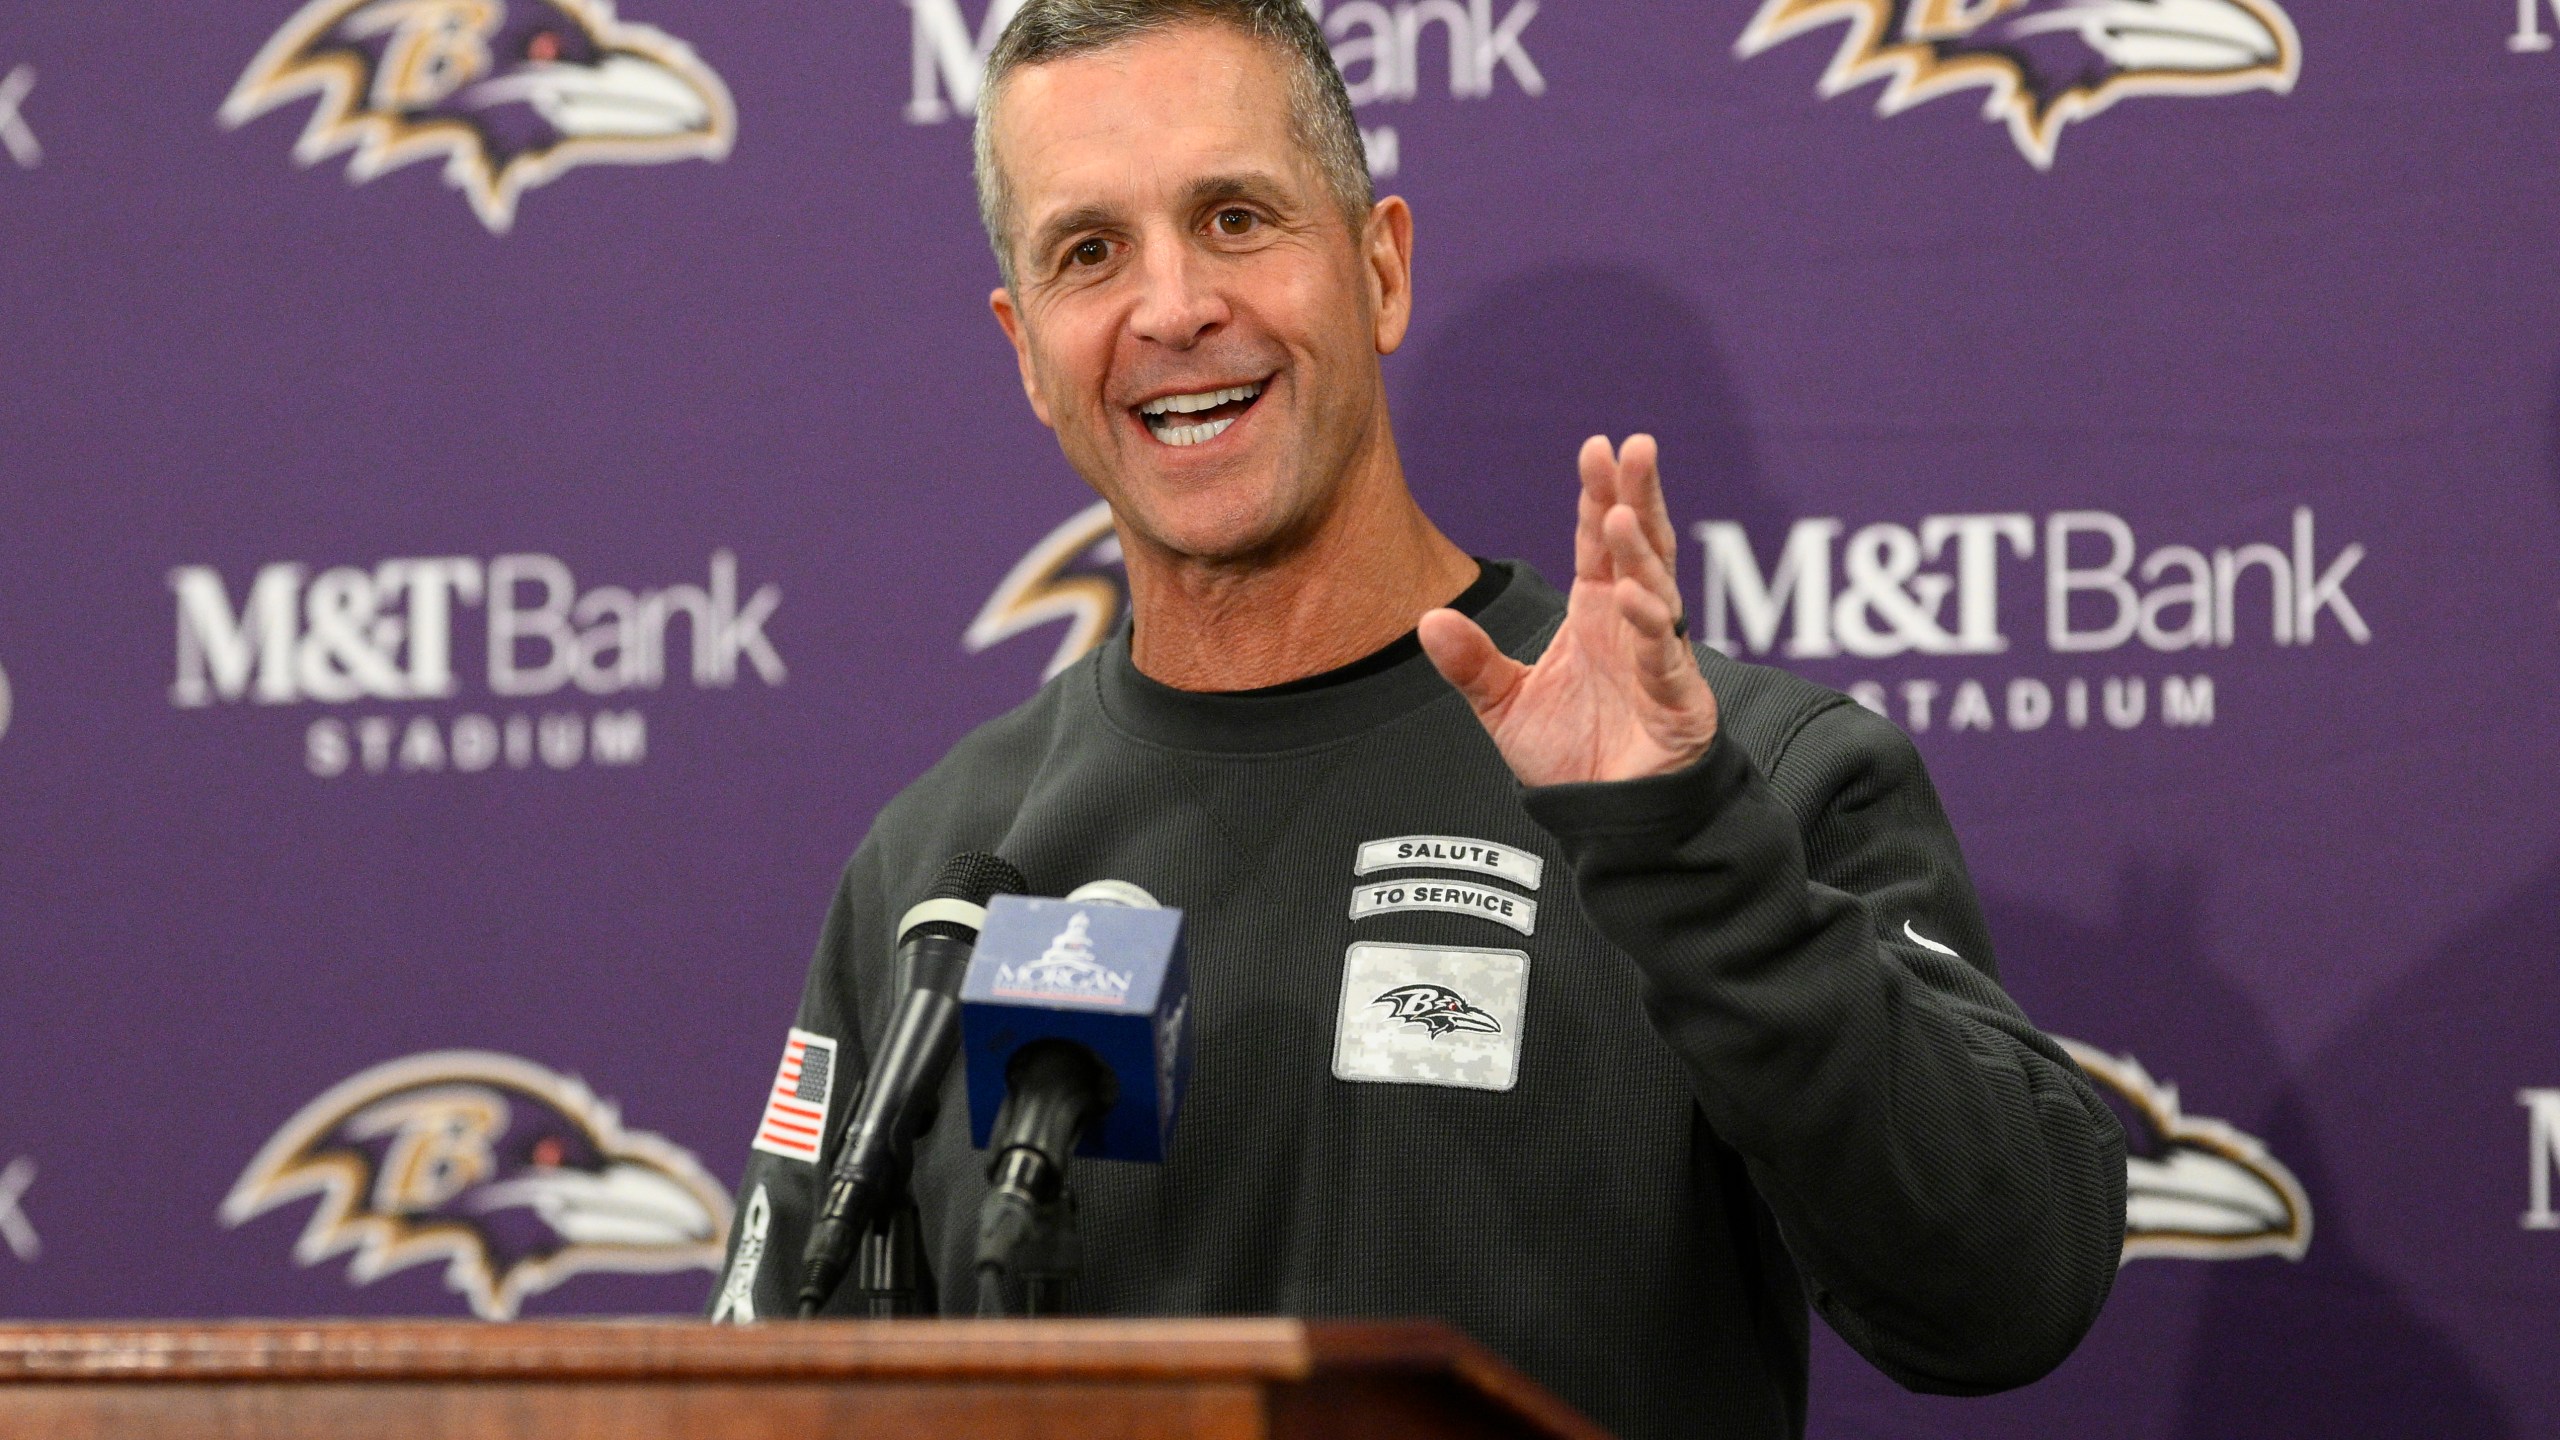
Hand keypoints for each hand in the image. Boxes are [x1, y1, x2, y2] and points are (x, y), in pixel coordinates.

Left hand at [1419, 435, 1718, 786]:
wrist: (1608, 820)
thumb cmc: (1571, 756)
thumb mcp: (1505, 706)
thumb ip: (1471, 663)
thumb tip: (1428, 618)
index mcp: (1597, 612)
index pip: (1598, 543)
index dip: (1598, 496)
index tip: (1595, 449)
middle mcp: (1632, 624)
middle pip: (1640, 546)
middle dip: (1638, 496)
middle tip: (1634, 447)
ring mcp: (1659, 658)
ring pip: (1658, 591)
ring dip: (1642, 553)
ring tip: (1621, 515)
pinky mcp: (1677, 701)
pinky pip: (1664, 658)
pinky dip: (1650, 628)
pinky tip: (1634, 599)